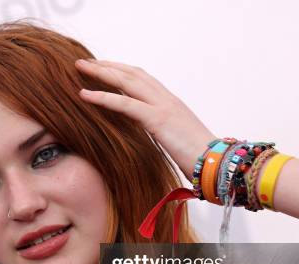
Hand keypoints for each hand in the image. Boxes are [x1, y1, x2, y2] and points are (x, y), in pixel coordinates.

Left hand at [75, 58, 216, 180]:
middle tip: (84, 63)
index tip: (102, 69)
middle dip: (107, 66)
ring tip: (80, 69)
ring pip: (127, 82)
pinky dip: (103, 97)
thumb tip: (151, 137)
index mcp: (170, 103)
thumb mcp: (176, 140)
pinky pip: (125, 104)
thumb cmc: (200, 159)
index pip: (142, 78)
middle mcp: (166, 99)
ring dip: (101, 73)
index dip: (120, 71)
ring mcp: (163, 107)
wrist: (219, 165)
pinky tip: (84, 95)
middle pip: (132, 73)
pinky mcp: (159, 120)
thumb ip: (162, 132)